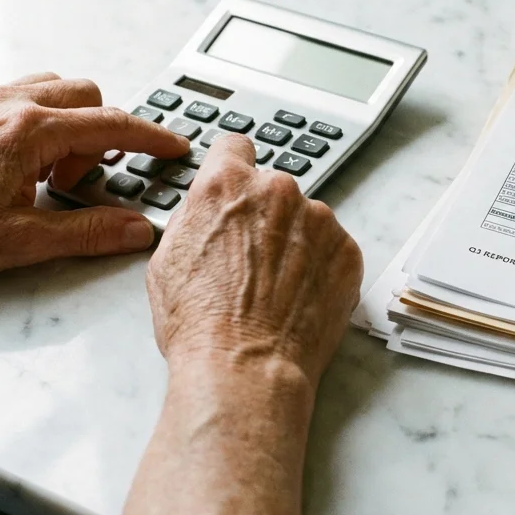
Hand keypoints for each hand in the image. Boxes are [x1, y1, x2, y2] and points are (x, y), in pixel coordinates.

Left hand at [0, 73, 188, 305]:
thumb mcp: (22, 243)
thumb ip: (89, 233)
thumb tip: (135, 228)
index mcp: (29, 132)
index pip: (112, 123)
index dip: (152, 137)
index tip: (174, 146)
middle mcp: (9, 104)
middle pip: (88, 96)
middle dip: (102, 136)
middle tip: (82, 181)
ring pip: (55, 89)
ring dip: (71, 124)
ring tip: (50, 174)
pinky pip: (23, 94)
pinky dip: (41, 121)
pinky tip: (22, 165)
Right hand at [145, 134, 363, 383]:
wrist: (244, 367)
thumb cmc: (200, 323)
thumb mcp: (167, 259)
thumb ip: (193, 218)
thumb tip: (204, 212)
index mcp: (226, 185)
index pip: (234, 147)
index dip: (233, 168)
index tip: (237, 182)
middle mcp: (276, 191)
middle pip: (273, 188)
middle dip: (264, 215)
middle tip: (250, 260)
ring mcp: (318, 220)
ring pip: (306, 219)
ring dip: (295, 242)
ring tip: (275, 288)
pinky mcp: (346, 251)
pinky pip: (332, 248)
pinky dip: (320, 267)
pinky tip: (299, 297)